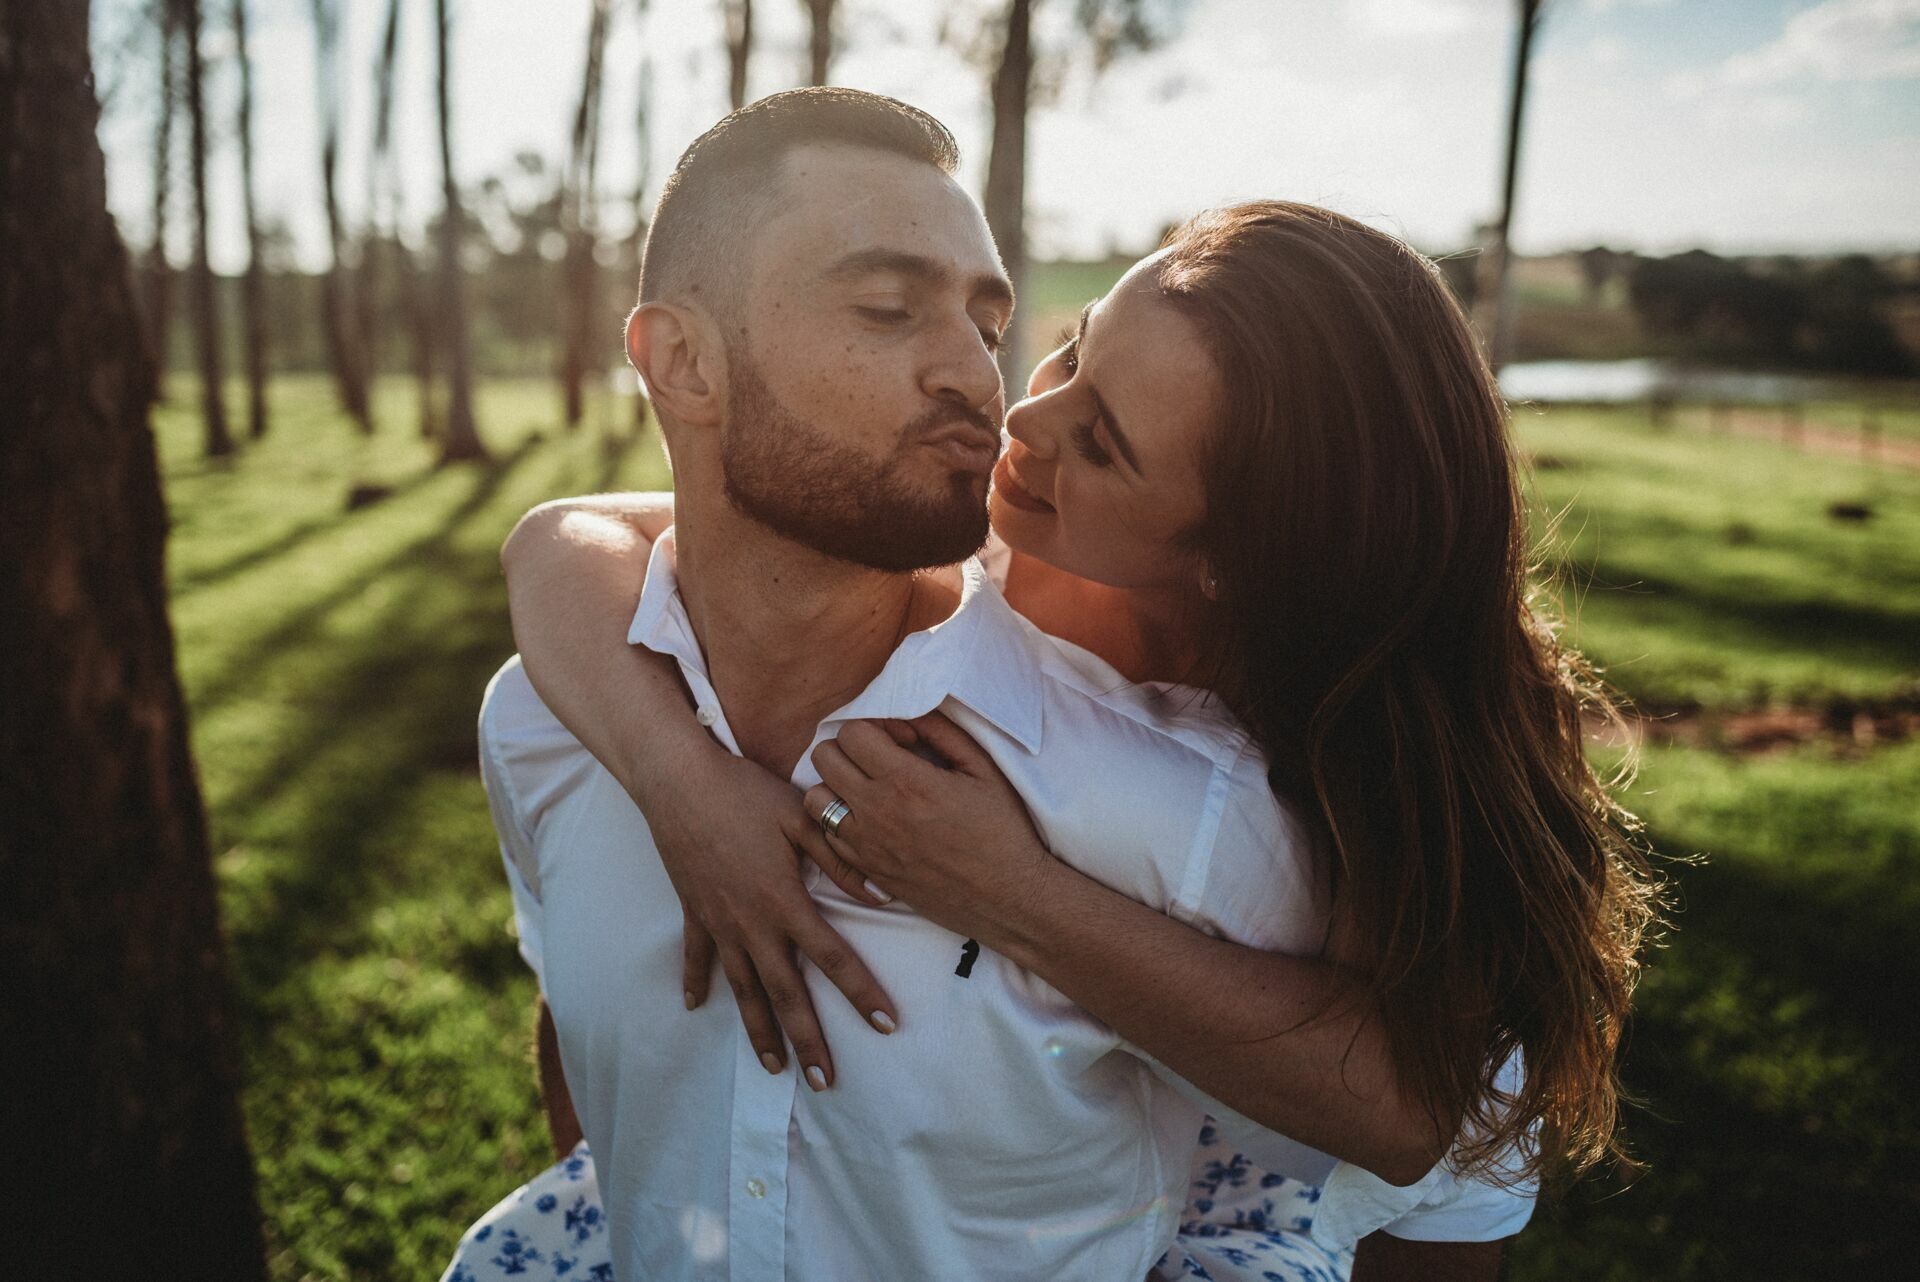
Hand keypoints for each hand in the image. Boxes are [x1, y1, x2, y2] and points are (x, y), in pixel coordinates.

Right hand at [642, 743, 898, 1090]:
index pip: (833, 958)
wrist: (679, 782)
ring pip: (742, 990)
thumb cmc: (746, 793)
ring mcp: (719, 923)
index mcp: (785, 902)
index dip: (862, 993)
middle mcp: (752, 924)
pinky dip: (695, 983)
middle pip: (786, 994)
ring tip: (773, 1069)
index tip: (887, 1025)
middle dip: (808, 1041)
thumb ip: (842, 858)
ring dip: (758, 1031)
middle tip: (825, 1082)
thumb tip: (883, 893)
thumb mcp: (802, 819)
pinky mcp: (694, 912)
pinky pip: (697, 957)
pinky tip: (695, 1008)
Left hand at [802, 713, 1056, 945]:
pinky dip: (838, 821)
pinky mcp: (865, 870)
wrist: (1007, 897)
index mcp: (908, 782)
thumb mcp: (983, 769)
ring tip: (867, 789)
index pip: (852, 732)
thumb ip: (942, 731)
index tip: (902, 742)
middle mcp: (878, 812)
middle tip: (880, 759)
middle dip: (849, 748)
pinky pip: (825, 837)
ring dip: (835, 785)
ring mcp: (866, 845)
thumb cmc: (1002, 830)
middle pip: (824, 758)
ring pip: (815, 798)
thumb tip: (910, 711)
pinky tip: (869, 820)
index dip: (876, 727)